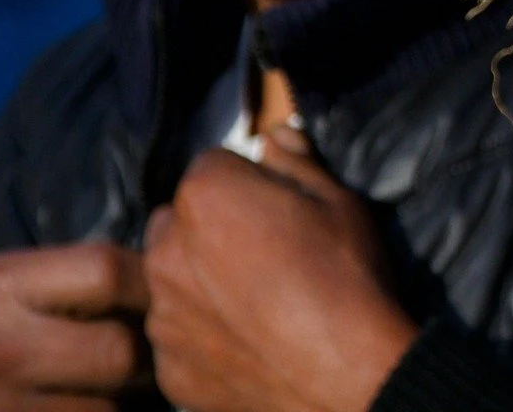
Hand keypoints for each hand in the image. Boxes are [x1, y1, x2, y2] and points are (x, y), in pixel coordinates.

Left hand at [142, 129, 418, 411]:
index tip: (277, 205)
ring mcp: (162, 316)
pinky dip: (203, 334)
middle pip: (179, 223)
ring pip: (173, 281)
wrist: (349, 375)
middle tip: (262, 252)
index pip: (212, 166)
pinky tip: (248, 341)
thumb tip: (274, 136)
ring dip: (200, 282)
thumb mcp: (338, 200)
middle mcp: (166, 252)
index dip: (247, 182)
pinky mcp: (169, 369)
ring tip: (256, 303)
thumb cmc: (347, 276)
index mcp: (205, 196)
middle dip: (210, 228)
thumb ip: (296, 161)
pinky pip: (178, 336)